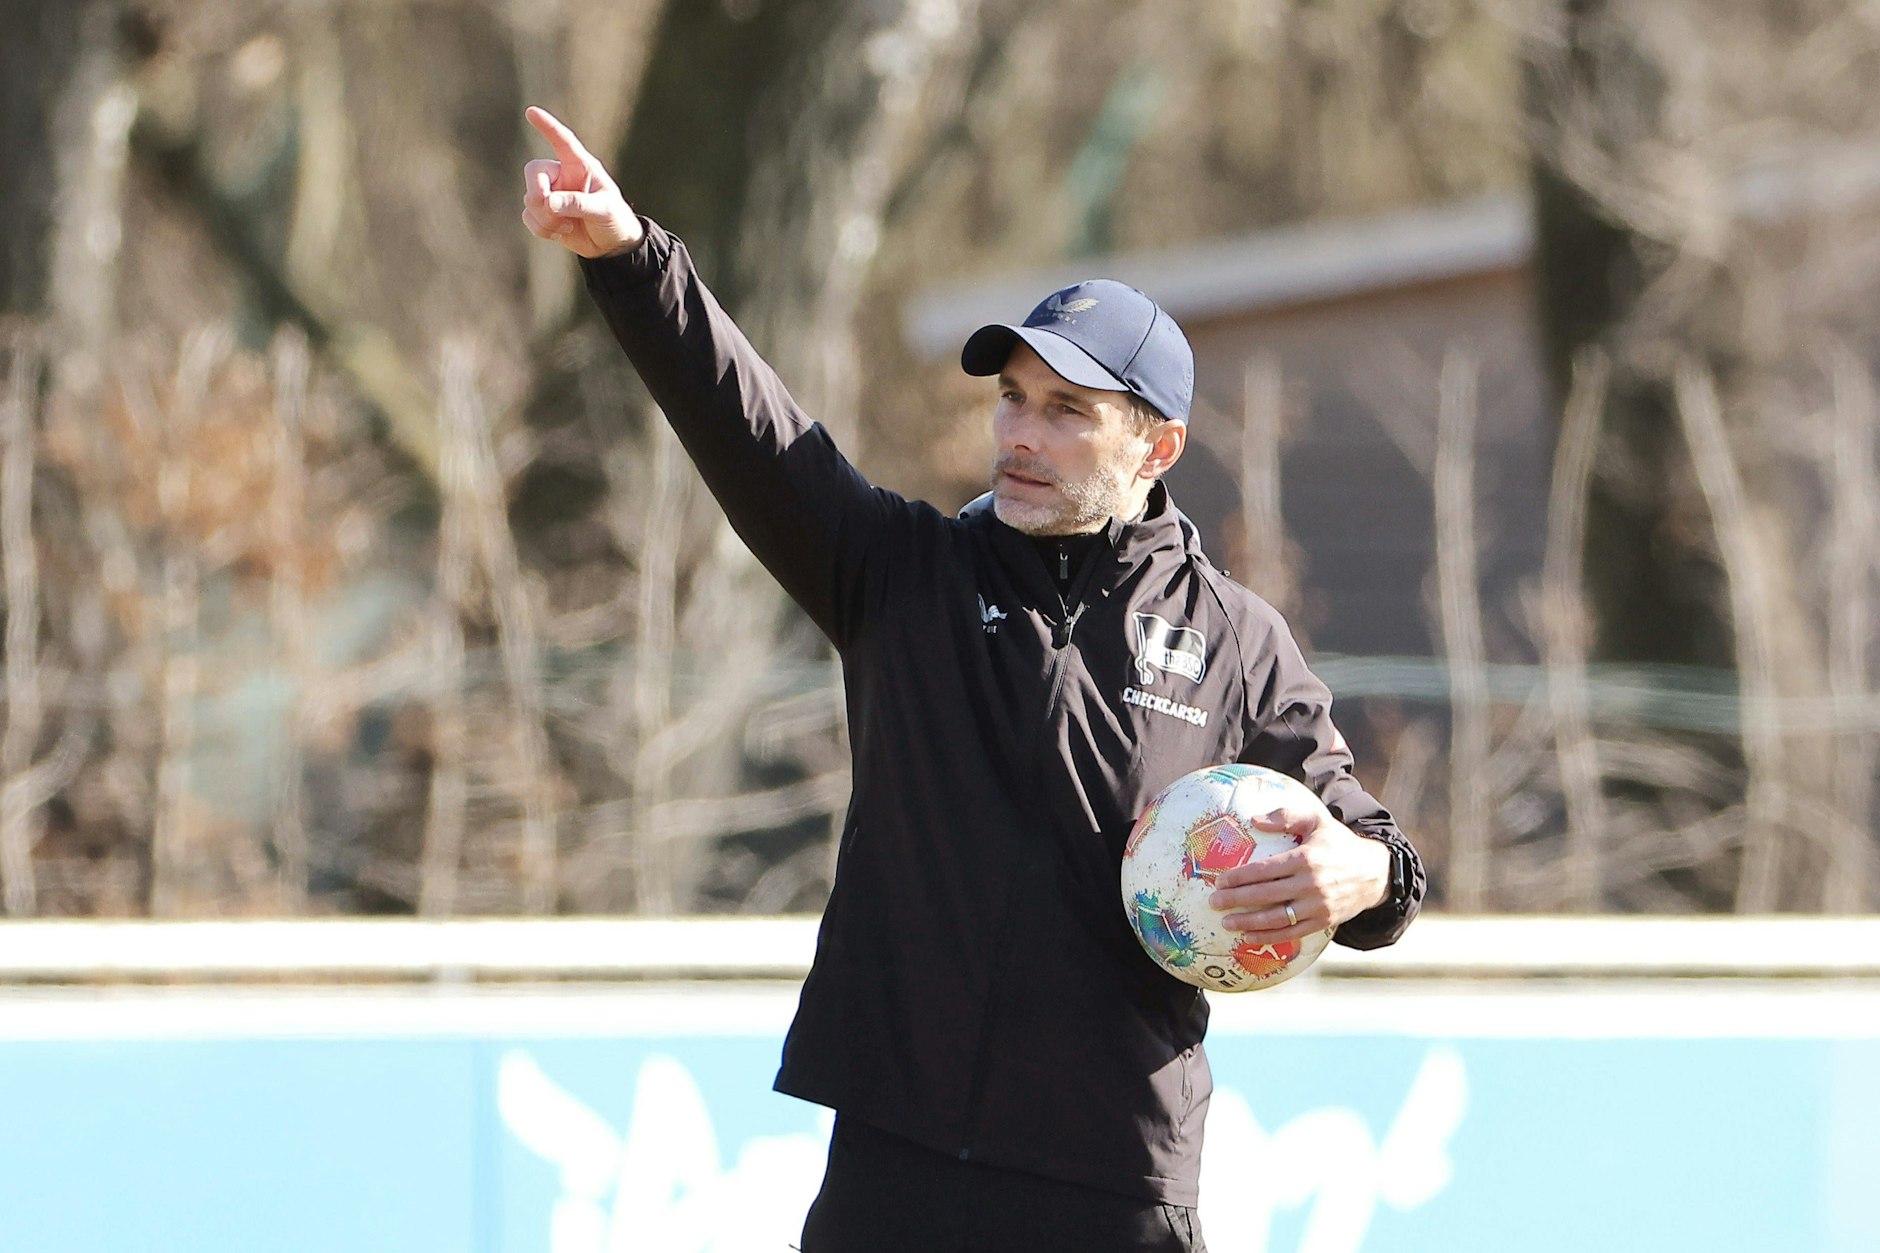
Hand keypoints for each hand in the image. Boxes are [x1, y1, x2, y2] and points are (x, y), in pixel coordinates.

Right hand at [521, 106, 643, 258]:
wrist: (611, 245)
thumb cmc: (614, 219)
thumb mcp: (603, 209)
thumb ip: (577, 203)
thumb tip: (548, 202)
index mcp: (580, 166)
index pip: (562, 141)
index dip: (548, 126)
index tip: (532, 112)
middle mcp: (562, 176)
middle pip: (534, 171)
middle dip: (537, 192)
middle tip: (549, 207)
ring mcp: (551, 194)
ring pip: (530, 200)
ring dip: (545, 218)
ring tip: (567, 225)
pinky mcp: (543, 214)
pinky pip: (528, 217)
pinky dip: (541, 229)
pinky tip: (560, 233)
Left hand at [1208, 805, 1390, 942]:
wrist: (1374, 872)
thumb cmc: (1338, 843)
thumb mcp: (1317, 820)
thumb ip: (1286, 817)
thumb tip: (1254, 820)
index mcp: (1305, 858)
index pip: (1265, 870)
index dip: (1240, 877)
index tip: (1220, 880)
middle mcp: (1310, 884)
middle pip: (1265, 895)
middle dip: (1236, 900)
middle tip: (1214, 902)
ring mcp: (1317, 906)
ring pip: (1276, 918)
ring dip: (1248, 922)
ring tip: (1226, 923)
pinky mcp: (1323, 921)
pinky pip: (1291, 933)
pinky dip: (1269, 937)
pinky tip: (1249, 937)